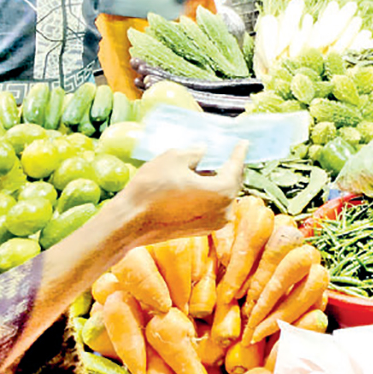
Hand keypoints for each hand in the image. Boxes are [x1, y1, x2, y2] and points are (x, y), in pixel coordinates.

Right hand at [117, 142, 246, 244]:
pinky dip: (209, 194)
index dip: (239, 152)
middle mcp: (224, 211)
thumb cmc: (152, 189)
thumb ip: (196, 152)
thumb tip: (204, 151)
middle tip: (227, 153)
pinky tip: (198, 183)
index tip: (243, 143)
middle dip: (230, 167)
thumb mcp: (175, 158)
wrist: (129, 223)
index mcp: (223, 192)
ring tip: (209, 166)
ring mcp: (213, 224)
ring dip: (218, 181)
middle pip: (232, 183)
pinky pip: (212, 206)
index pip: (236, 167)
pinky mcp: (200, 230)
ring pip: (222, 196)